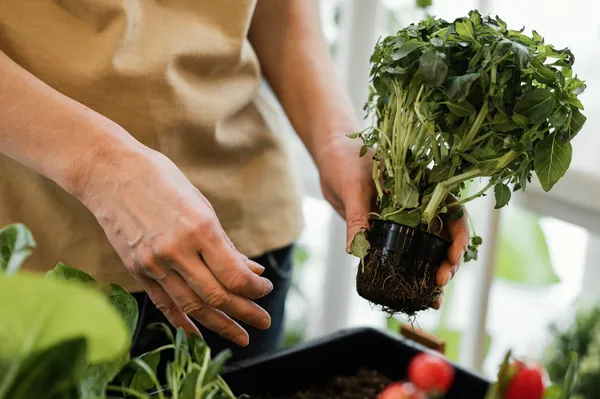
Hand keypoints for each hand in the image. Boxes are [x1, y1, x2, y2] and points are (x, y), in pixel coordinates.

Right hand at [77, 145, 272, 346]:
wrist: (110, 173)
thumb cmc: (162, 181)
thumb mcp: (202, 205)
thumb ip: (226, 245)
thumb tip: (252, 271)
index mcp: (199, 230)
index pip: (234, 276)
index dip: (255, 290)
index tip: (265, 290)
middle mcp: (176, 251)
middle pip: (217, 296)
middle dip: (245, 313)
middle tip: (263, 322)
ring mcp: (153, 263)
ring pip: (192, 306)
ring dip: (220, 324)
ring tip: (240, 335)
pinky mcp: (136, 270)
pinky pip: (164, 303)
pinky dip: (183, 321)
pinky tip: (199, 334)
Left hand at [315, 135, 468, 309]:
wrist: (329, 157)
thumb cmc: (344, 160)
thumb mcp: (353, 186)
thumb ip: (358, 215)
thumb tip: (356, 248)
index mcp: (422, 185)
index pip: (453, 210)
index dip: (458, 235)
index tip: (451, 256)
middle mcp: (419, 204)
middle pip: (445, 236)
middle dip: (448, 262)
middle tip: (438, 283)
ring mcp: (405, 218)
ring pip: (428, 249)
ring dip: (432, 273)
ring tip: (432, 299)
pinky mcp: (388, 230)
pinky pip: (403, 253)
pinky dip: (409, 272)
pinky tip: (412, 293)